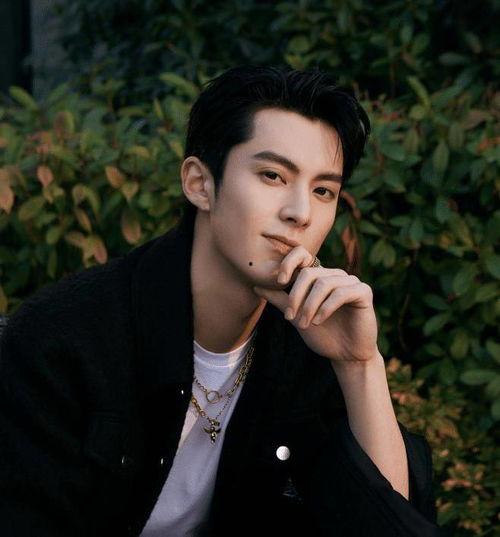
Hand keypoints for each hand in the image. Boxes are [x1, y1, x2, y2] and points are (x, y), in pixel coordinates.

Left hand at [253, 245, 378, 363]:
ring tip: (304, 324)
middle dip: (296, 296)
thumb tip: (256, 286)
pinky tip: (318, 321)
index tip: (279, 282)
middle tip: (290, 317)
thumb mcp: (296, 317)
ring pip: (324, 284)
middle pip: (310, 273)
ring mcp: (351, 282)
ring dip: (309, 306)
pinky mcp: (364, 292)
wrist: (346, 356)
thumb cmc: (323, 335)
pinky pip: (341, 293)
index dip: (289, 263)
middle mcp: (336, 275)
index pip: (304, 256)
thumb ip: (280, 300)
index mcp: (320, 277)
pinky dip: (326, 308)